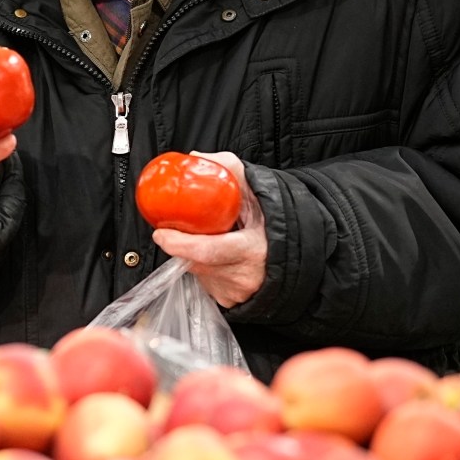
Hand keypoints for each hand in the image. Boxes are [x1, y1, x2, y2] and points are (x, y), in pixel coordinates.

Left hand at [153, 152, 266, 307]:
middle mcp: (244, 276)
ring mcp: (236, 291)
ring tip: (215, 240)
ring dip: (196, 255)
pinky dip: (206, 267)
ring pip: (199, 271)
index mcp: (252, 250)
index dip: (179, 244)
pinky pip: (206, 281)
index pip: (207, 252)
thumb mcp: (258, 193)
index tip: (161, 233)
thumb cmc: (278, 224)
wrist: (297, 255)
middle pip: (197, 261)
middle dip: (184, 245)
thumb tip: (197, 158)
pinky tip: (220, 257)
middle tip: (183, 230)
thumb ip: (230, 170)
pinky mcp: (230, 300)